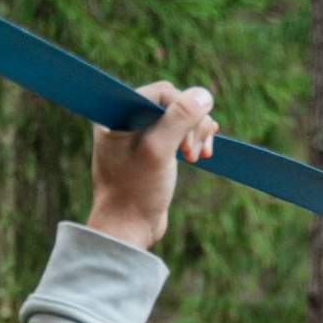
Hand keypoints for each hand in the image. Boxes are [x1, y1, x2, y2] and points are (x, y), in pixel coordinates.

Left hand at [88, 83, 215, 251]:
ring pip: (181, 120)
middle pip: (175, 105)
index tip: (188, 140)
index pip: (162, 93)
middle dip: (192, 125)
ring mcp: (141, 137)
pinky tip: (202, 152)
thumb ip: (180, 118)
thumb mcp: (158, 150)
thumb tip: (204, 95)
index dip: (183, 110)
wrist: (127, 229)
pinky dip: (194, 141)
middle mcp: (127, 121)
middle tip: (193, 153)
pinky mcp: (154, 152)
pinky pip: (180, 135)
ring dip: (197, 134)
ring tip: (198, 156)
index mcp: (118, 114)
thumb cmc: (135, 191)